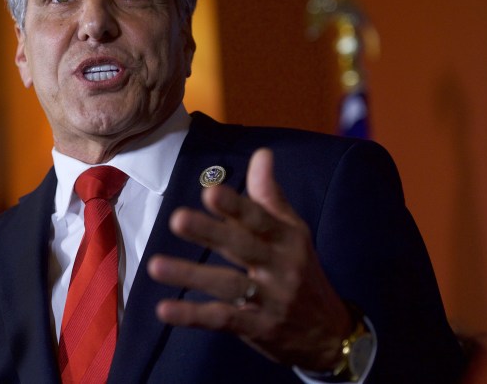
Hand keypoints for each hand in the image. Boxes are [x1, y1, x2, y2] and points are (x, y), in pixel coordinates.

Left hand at [147, 148, 352, 370]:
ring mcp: (270, 300)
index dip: (235, 206)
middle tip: (176, 219)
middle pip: (241, 247)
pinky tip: (164, 309)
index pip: (259, 218)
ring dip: (191, 275)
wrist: (330, 333)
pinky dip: (193, 315)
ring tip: (155, 265)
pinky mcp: (258, 329)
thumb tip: (262, 153)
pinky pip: (222, 320)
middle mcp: (280, 267)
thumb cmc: (302, 271)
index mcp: (287, 239)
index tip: (210, 192)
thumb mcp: (293, 232)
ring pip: (227, 285)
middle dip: (210, 232)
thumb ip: (271, 195)